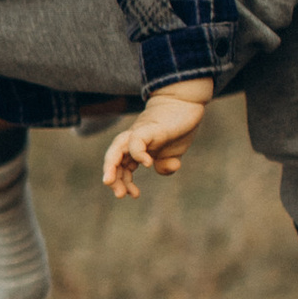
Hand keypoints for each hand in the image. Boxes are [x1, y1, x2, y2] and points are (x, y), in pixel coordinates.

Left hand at [102, 83, 213, 199]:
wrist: (186, 103)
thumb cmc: (178, 127)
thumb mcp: (173, 153)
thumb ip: (165, 165)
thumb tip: (160, 169)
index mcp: (136, 149)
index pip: (120, 167)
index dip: (122, 182)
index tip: (131, 195)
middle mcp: (133, 141)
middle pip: (113, 158)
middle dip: (112, 177)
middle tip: (118, 194)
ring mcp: (139, 133)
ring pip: (116, 148)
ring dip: (111, 166)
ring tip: (110, 182)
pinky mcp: (149, 128)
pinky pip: (136, 140)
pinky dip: (137, 153)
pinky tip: (147, 164)